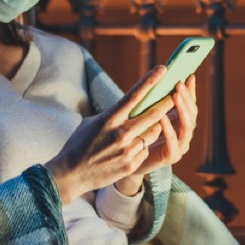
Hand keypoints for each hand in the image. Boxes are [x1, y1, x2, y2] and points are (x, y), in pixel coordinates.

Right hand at [44, 65, 174, 204]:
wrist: (70, 174)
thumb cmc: (79, 144)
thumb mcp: (92, 122)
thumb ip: (112, 114)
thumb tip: (129, 106)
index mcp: (109, 119)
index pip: (134, 95)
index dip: (150, 81)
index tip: (163, 69)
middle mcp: (121, 133)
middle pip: (153, 114)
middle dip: (166, 103)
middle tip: (175, 96)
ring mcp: (127, 150)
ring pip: (153, 133)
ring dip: (153, 128)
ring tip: (143, 128)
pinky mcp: (131, 164)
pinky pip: (145, 150)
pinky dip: (142, 147)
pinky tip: (129, 150)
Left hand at [113, 74, 197, 195]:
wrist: (124, 161)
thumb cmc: (133, 134)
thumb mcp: (144, 113)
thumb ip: (154, 101)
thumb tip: (158, 76)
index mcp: (179, 121)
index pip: (190, 104)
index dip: (191, 91)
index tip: (188, 76)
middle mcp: (183, 133)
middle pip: (192, 113)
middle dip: (187, 98)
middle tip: (179, 84)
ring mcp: (180, 146)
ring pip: (188, 127)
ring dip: (182, 110)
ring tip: (175, 96)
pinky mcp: (171, 157)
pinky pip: (174, 143)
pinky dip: (169, 130)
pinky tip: (162, 118)